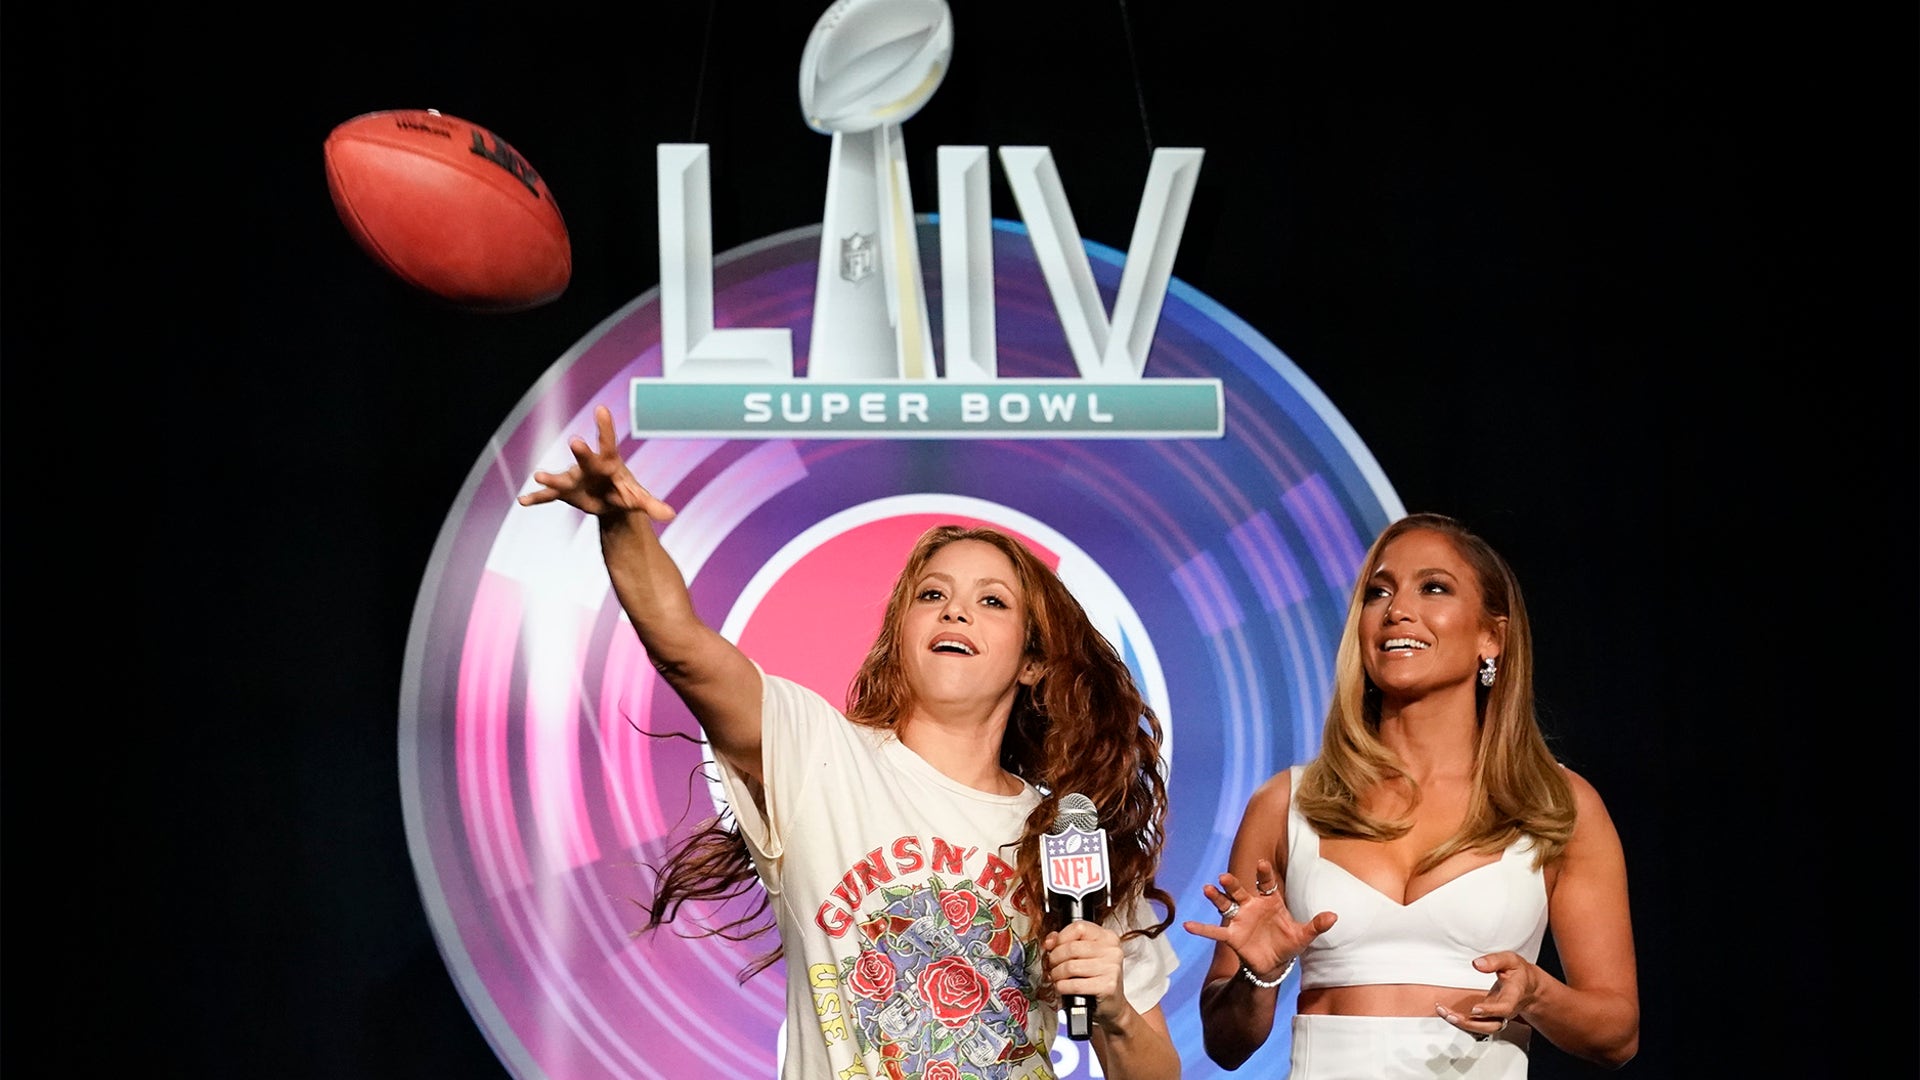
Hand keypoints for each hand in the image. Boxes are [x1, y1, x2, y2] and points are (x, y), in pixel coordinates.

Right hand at [517, 405, 676, 522]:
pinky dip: (537, 498)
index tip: (601, 409)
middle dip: (582, 452)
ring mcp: (575, 479)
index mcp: (609, 462)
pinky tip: (523, 500)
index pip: (608, 443)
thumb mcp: (638, 499)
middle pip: (586, 458)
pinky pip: (549, 497)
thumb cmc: (623, 491)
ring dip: (551, 478)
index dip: (605, 427)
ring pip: (562, 478)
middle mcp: (589, 466)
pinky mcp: (565, 493)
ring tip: (538, 476)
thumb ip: (652, 505)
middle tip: (576, 441)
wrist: (608, 501)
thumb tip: (671, 516)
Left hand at [1043, 920, 1132, 1028]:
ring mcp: (1111, 968)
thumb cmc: (1097, 978)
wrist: (1113, 1004)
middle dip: (1054, 959)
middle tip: (1052, 966)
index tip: (1052, 947)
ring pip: (1070, 966)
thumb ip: (1067, 942)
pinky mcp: (1107, 986)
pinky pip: (1075, 984)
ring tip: (1057, 978)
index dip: (1060, 937)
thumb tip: (1050, 940)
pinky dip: (1063, 987)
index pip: (1078, 927)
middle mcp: (1112, 950)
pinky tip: (1063, 987)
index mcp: (1108, 937)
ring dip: (1057, 975)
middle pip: (1071, 947)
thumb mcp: (1085, 955)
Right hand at [1181, 858, 1335, 981]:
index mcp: (1270, 901)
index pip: (1266, 883)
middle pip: (1240, 890)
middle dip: (1232, 884)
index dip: (1263, 873)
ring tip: (1207, 889)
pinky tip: (1187, 926)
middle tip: (1224, 877)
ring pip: (1225, 905)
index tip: (1261, 864)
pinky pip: (1215, 931)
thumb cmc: (1287, 944)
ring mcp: (1239, 919)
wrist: (1273, 964)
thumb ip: (1316, 925)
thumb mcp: (1303, 936)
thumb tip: (1335, 916)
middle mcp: (1251, 906)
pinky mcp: (1232, 936)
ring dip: (1216, 898)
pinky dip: (1201, 929)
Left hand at [1435, 951, 1541, 1038]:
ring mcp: (1498, 1016)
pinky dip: (1460, 1021)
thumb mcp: (1510, 960)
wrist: (1529, 987)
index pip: (1505, 1008)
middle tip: (1451, 1016)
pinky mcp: (1489, 1017)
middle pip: (1491, 1025)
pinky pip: (1476, 1024)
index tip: (1475, 1009)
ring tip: (1444, 1012)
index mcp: (1514, 996)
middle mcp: (1506, 1011)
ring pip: (1482, 1028)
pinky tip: (1446, 1012)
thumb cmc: (1519, 973)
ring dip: (1462, 1024)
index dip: (1490, 1011)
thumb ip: (1495, 960)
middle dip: (1470, 1024)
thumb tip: (1477, 964)